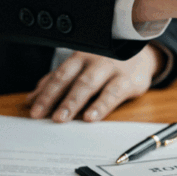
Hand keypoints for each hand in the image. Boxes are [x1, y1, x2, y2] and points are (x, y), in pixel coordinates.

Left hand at [26, 47, 162, 121]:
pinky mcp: (129, 80)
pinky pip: (113, 94)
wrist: (144, 56)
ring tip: (63, 119)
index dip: (46, 92)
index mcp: (80, 57)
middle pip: (72, 80)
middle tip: (45, 116)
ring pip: (90, 84)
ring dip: (74, 102)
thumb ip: (58, 81)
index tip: (34, 110)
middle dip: (57, 98)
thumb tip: (32, 98)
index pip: (60, 75)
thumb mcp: (83, 68)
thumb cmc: (108, 63)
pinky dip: (100, 106)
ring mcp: (112, 68)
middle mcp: (94, 60)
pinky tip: (91, 117)